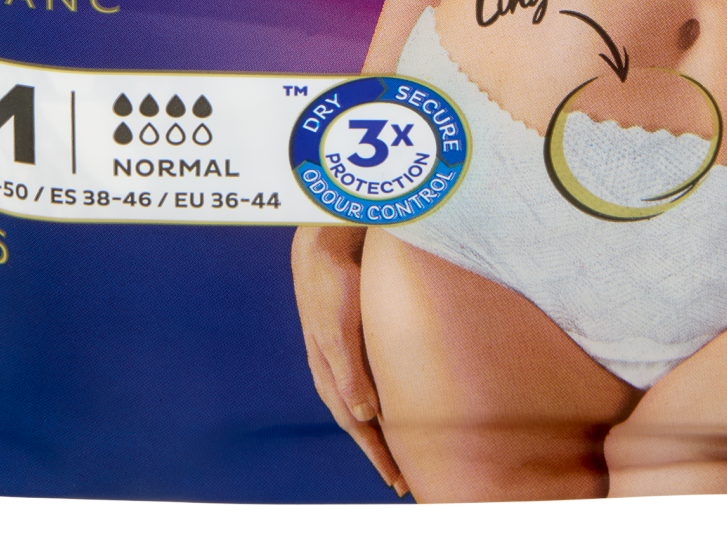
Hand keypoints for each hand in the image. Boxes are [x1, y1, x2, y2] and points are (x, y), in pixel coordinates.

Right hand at [291, 225, 406, 494]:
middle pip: (359, 421)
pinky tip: (395, 401)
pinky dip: (383, 399)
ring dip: (383, 428)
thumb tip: (364, 417)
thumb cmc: (331, 286)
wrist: (323, 244)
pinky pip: (370, 379)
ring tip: (401, 450)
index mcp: (329, 373)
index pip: (355, 426)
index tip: (397, 481)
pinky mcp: (353, 336)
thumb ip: (348, 374)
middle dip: (380, 451)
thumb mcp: (338, 331)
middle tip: (404, 481)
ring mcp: (343, 353)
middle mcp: (335, 369)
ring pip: (365, 402)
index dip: (376, 454)